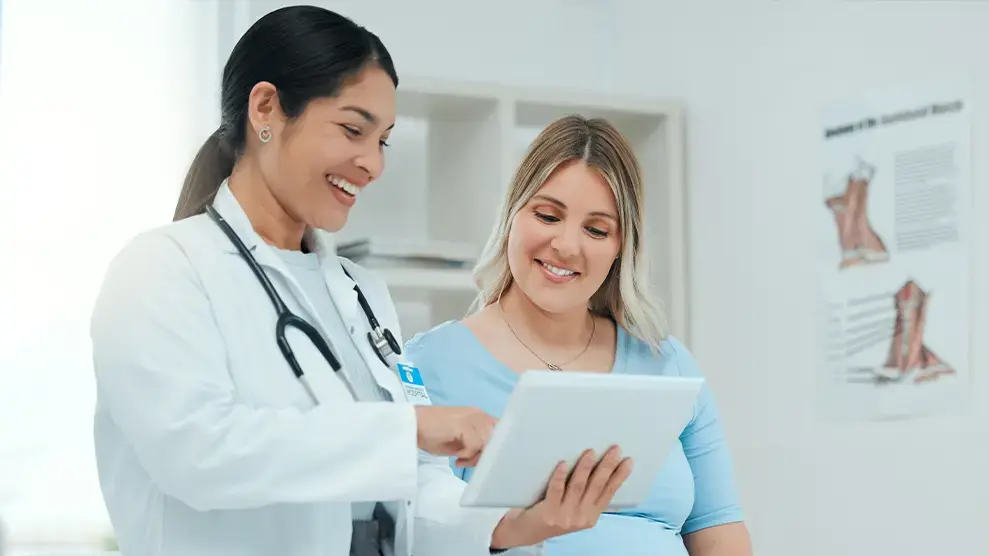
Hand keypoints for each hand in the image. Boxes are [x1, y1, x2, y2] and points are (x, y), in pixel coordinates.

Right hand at [414, 406, 496, 466]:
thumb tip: (487, 456)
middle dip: (487, 454)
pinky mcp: (464, 424)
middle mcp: (479, 415)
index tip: (484, 459)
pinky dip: (468, 455)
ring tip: (462, 459)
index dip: (496, 447)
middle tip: (470, 461)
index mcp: (480, 416)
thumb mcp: (460, 441)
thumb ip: (476, 445)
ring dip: (477, 456)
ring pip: (489, 442)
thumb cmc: (433, 434)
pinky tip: (457, 458)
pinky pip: (475, 445)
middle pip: (499, 438)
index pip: (501, 432)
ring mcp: (472, 418)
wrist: (413, 425)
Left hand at [490, 446, 632, 548]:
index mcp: (591, 515)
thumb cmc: (554, 513)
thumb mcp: (576, 510)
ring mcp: (565, 516)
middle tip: (614, 449)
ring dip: (585, 468)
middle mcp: (581, 517)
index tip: (628, 461)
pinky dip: (560, 476)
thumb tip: (599, 465)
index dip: (620, 476)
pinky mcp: (549, 513)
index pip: (609, 492)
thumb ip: (587, 495)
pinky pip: (556, 490)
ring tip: (590, 452)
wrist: (528, 532)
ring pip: (578, 487)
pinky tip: (563, 464)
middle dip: (607, 466)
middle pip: (597, 487)